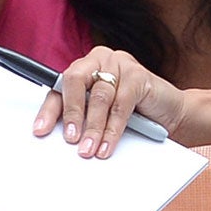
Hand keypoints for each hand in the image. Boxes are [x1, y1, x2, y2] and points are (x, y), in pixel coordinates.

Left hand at [33, 46, 185, 159]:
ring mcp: (120, 63)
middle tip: (72, 139)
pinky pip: (121, 103)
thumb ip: (83, 116)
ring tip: (90, 149)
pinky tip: (108, 144)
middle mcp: (99, 60)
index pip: (59, 87)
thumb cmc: (131, 112)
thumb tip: (63, 138)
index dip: (49, 110)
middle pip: (75, 81)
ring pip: (100, 97)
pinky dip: (114, 127)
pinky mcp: (139, 74)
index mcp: (84, 67)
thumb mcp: (100, 114)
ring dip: (94, 128)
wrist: (169, 111)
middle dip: (72, 113)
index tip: (41, 131)